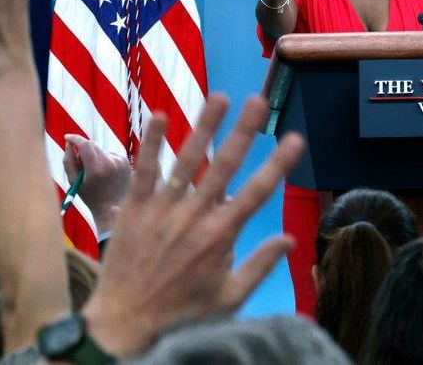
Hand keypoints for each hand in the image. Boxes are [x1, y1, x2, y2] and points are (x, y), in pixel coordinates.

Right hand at [62, 135, 130, 233]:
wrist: (112, 208)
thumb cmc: (90, 196)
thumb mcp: (74, 181)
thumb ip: (68, 160)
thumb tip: (69, 142)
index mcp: (96, 169)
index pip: (85, 144)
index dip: (74, 139)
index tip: (67, 137)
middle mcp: (110, 163)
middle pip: (92, 145)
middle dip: (83, 149)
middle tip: (80, 162)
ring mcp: (120, 162)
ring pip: (101, 150)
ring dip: (95, 156)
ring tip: (96, 174)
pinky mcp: (126, 162)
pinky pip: (110, 154)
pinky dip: (105, 160)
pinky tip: (106, 174)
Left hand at [82, 95, 303, 357]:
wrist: (126, 326)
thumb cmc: (182, 316)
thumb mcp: (230, 298)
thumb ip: (260, 265)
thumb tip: (290, 239)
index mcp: (221, 237)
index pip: (257, 192)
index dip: (279, 163)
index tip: (296, 137)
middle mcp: (194, 217)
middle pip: (224, 166)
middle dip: (244, 131)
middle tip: (259, 101)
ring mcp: (163, 210)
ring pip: (187, 160)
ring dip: (204, 126)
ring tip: (220, 97)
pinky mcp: (134, 210)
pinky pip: (144, 171)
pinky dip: (152, 144)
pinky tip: (159, 115)